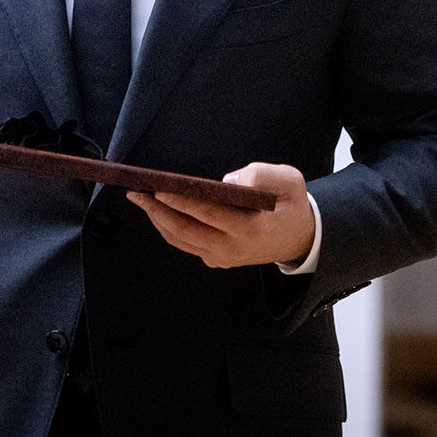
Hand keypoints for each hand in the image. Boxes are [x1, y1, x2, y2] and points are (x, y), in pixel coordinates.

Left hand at [128, 162, 315, 268]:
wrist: (300, 238)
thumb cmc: (291, 204)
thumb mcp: (289, 181)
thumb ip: (260, 175)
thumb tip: (226, 182)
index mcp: (251, 229)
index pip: (208, 213)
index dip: (181, 201)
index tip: (159, 189)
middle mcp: (233, 248)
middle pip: (185, 230)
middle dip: (157, 210)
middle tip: (136, 192)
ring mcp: (223, 258)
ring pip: (181, 240)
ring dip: (157, 220)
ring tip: (140, 199)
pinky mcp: (217, 260)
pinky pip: (186, 244)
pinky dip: (168, 229)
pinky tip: (157, 212)